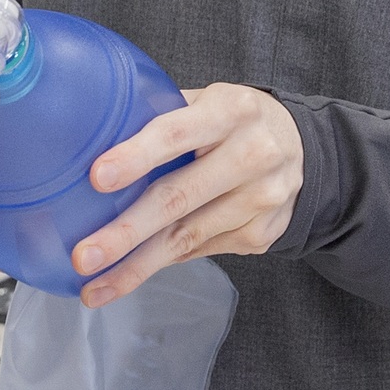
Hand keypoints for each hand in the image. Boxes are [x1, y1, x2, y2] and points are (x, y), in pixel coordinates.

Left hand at [68, 83, 299, 306]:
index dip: (137, 156)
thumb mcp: (209, 102)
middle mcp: (252, 155)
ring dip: (135, 267)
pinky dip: (161, 262)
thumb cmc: (236, 123)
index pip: (177, 133)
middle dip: (126, 232)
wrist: (304, 151)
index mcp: (232, 111)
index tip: (98, 178)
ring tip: (93, 287)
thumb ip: (164, 116)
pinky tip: (130, 274)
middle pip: (179, 198)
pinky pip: (199, 251)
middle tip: (84, 256)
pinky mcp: (260, 235)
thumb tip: (94, 141)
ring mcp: (260, 200)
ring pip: (187, 238)